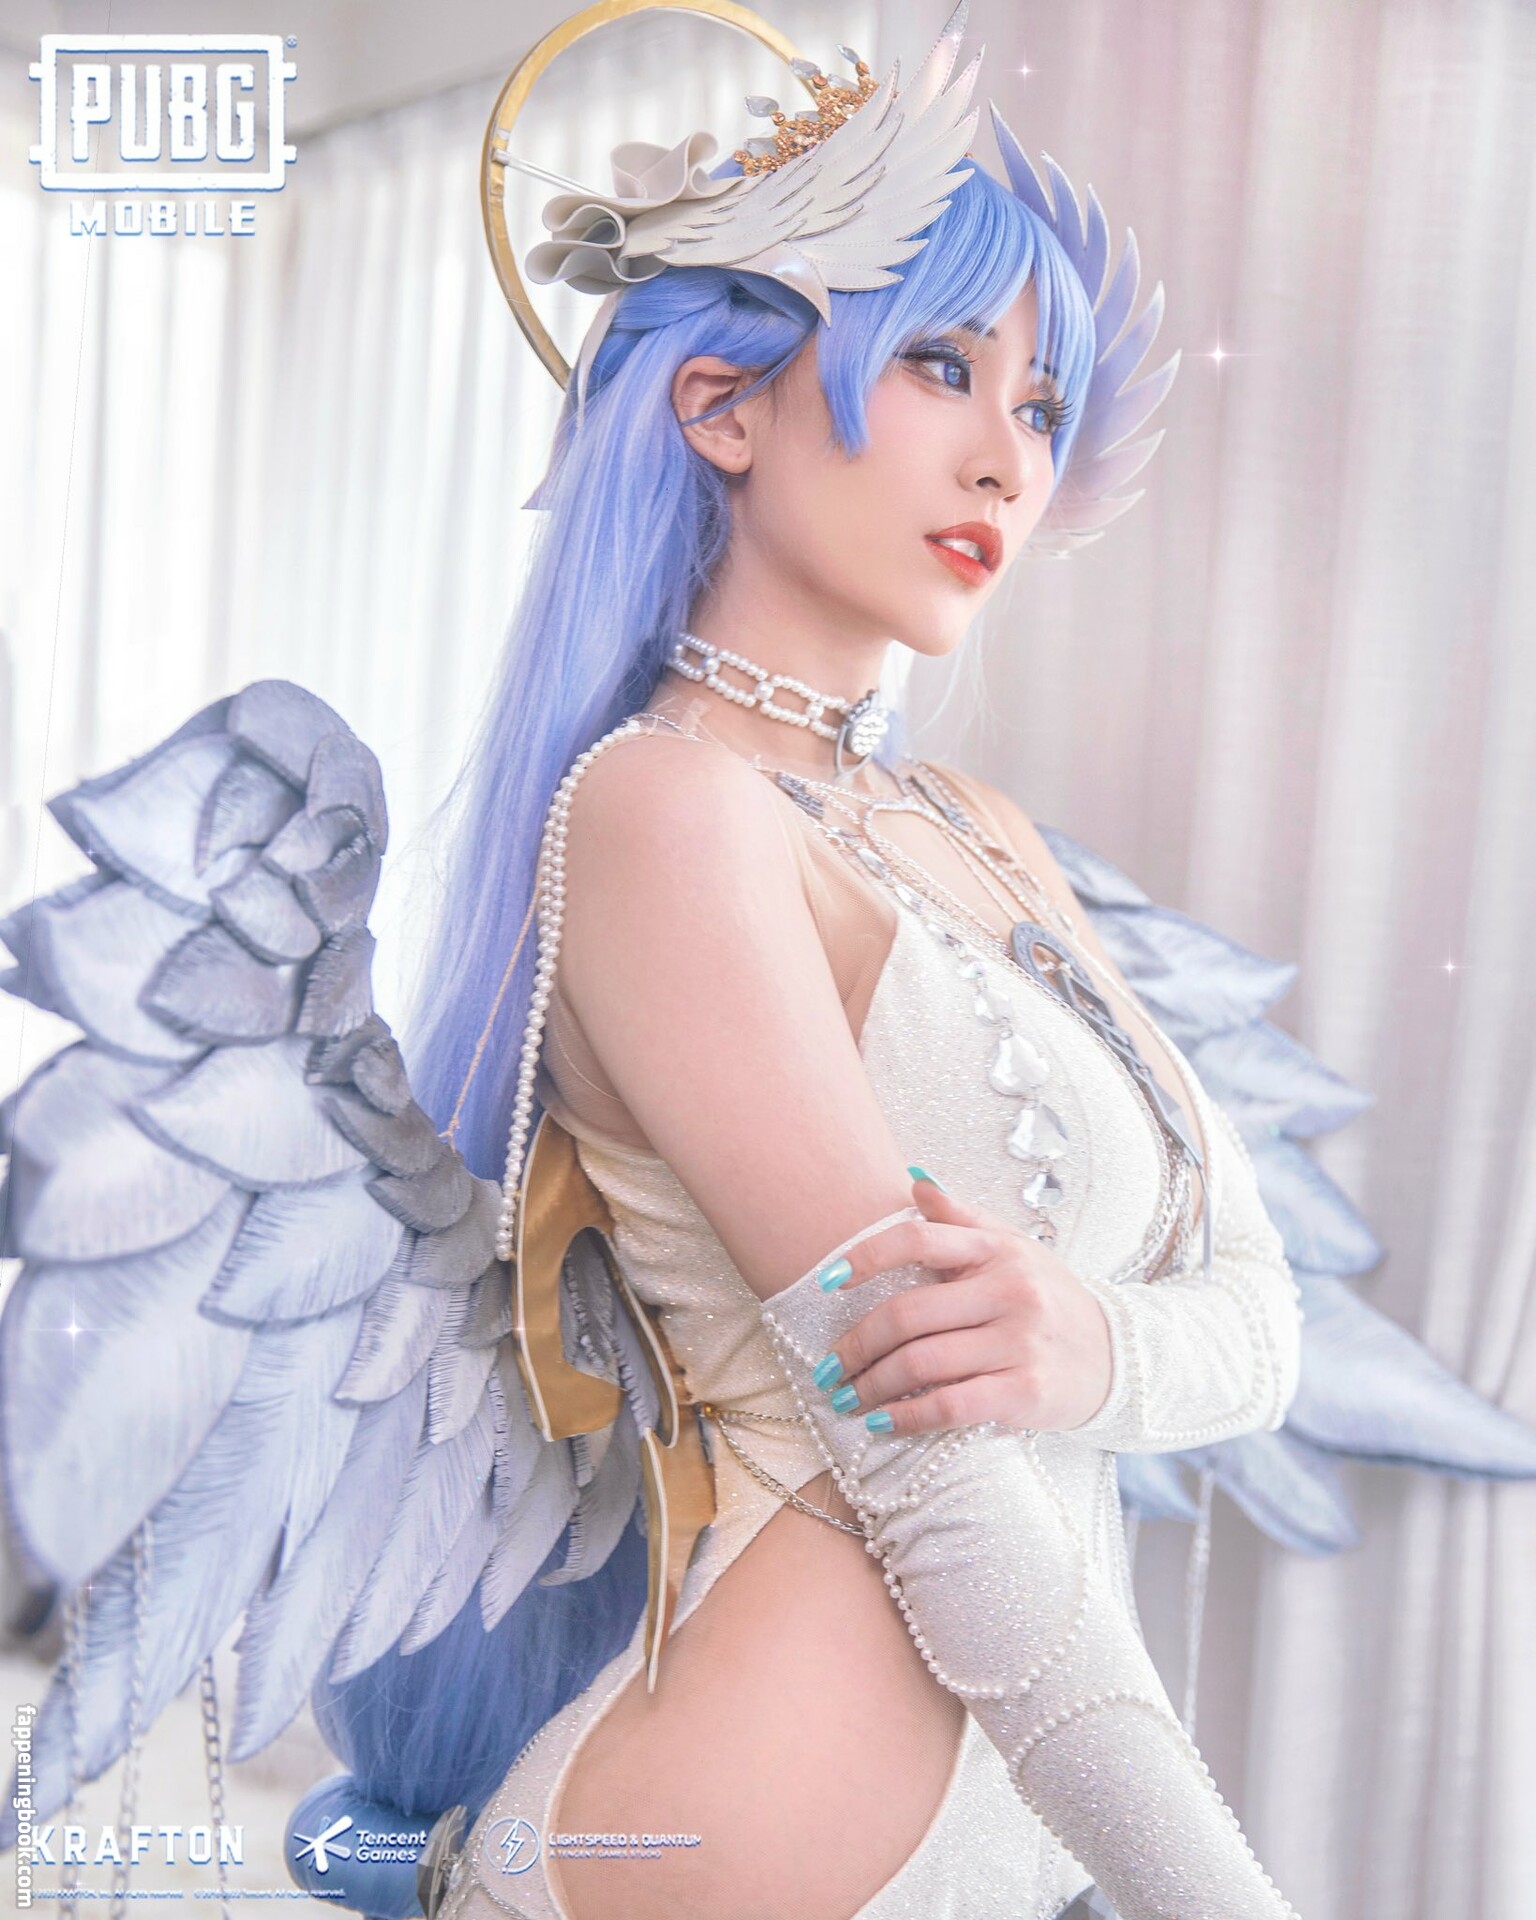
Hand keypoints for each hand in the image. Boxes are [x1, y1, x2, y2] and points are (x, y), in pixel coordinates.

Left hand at [811, 1174, 1113, 1435]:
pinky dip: (907, 1416)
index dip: (864, 1256)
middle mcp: (1009, 1290)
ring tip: (846, 1396)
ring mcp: (1019, 1341)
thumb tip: (914, 1181)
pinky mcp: (1025, 1390)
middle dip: (857, 1344)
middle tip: (829, 1366)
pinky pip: (949, 1404)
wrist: (1117, 1356)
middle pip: (908, 1314)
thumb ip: (962, 1217)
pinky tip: (881, 1422)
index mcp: (998, 1249)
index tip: (826, 1281)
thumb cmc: (1050, 1299)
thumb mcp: (1014, 1248)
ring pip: (921, 1363)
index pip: (919, 1240)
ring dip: (871, 1385)